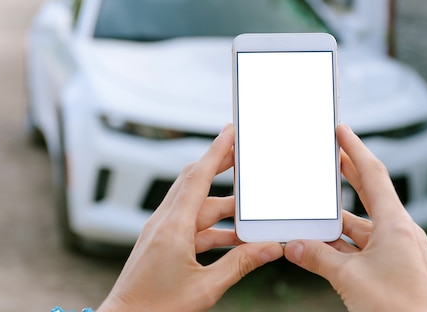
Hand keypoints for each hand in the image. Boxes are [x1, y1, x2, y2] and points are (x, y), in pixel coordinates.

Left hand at [97, 124, 282, 311]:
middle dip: (220, 164)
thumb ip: (240, 264)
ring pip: (195, 205)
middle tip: (242, 150)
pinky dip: (212, 226)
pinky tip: (232, 234)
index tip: (230, 131)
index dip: (217, 151)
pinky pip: (191, 225)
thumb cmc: (157, 308)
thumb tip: (269, 249)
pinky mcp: (161, 242)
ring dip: (221, 202)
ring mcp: (161, 231)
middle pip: (195, 182)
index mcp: (173, 227)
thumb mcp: (205, 288)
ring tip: (248, 203)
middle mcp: (164, 222)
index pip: (198, 177)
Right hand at [284, 124, 426, 310]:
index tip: (342, 130)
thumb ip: (318, 258)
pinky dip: (340, 246)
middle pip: (368, 195)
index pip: (374, 175)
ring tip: (310, 210)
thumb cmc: (398, 309)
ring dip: (335, 222)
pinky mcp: (390, 271)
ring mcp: (396, 253)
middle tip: (330, 156)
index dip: (355, 149)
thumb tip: (292, 245)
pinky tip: (318, 246)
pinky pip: (360, 250)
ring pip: (359, 228)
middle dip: (348, 175)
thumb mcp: (350, 279)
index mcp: (396, 225)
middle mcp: (399, 234)